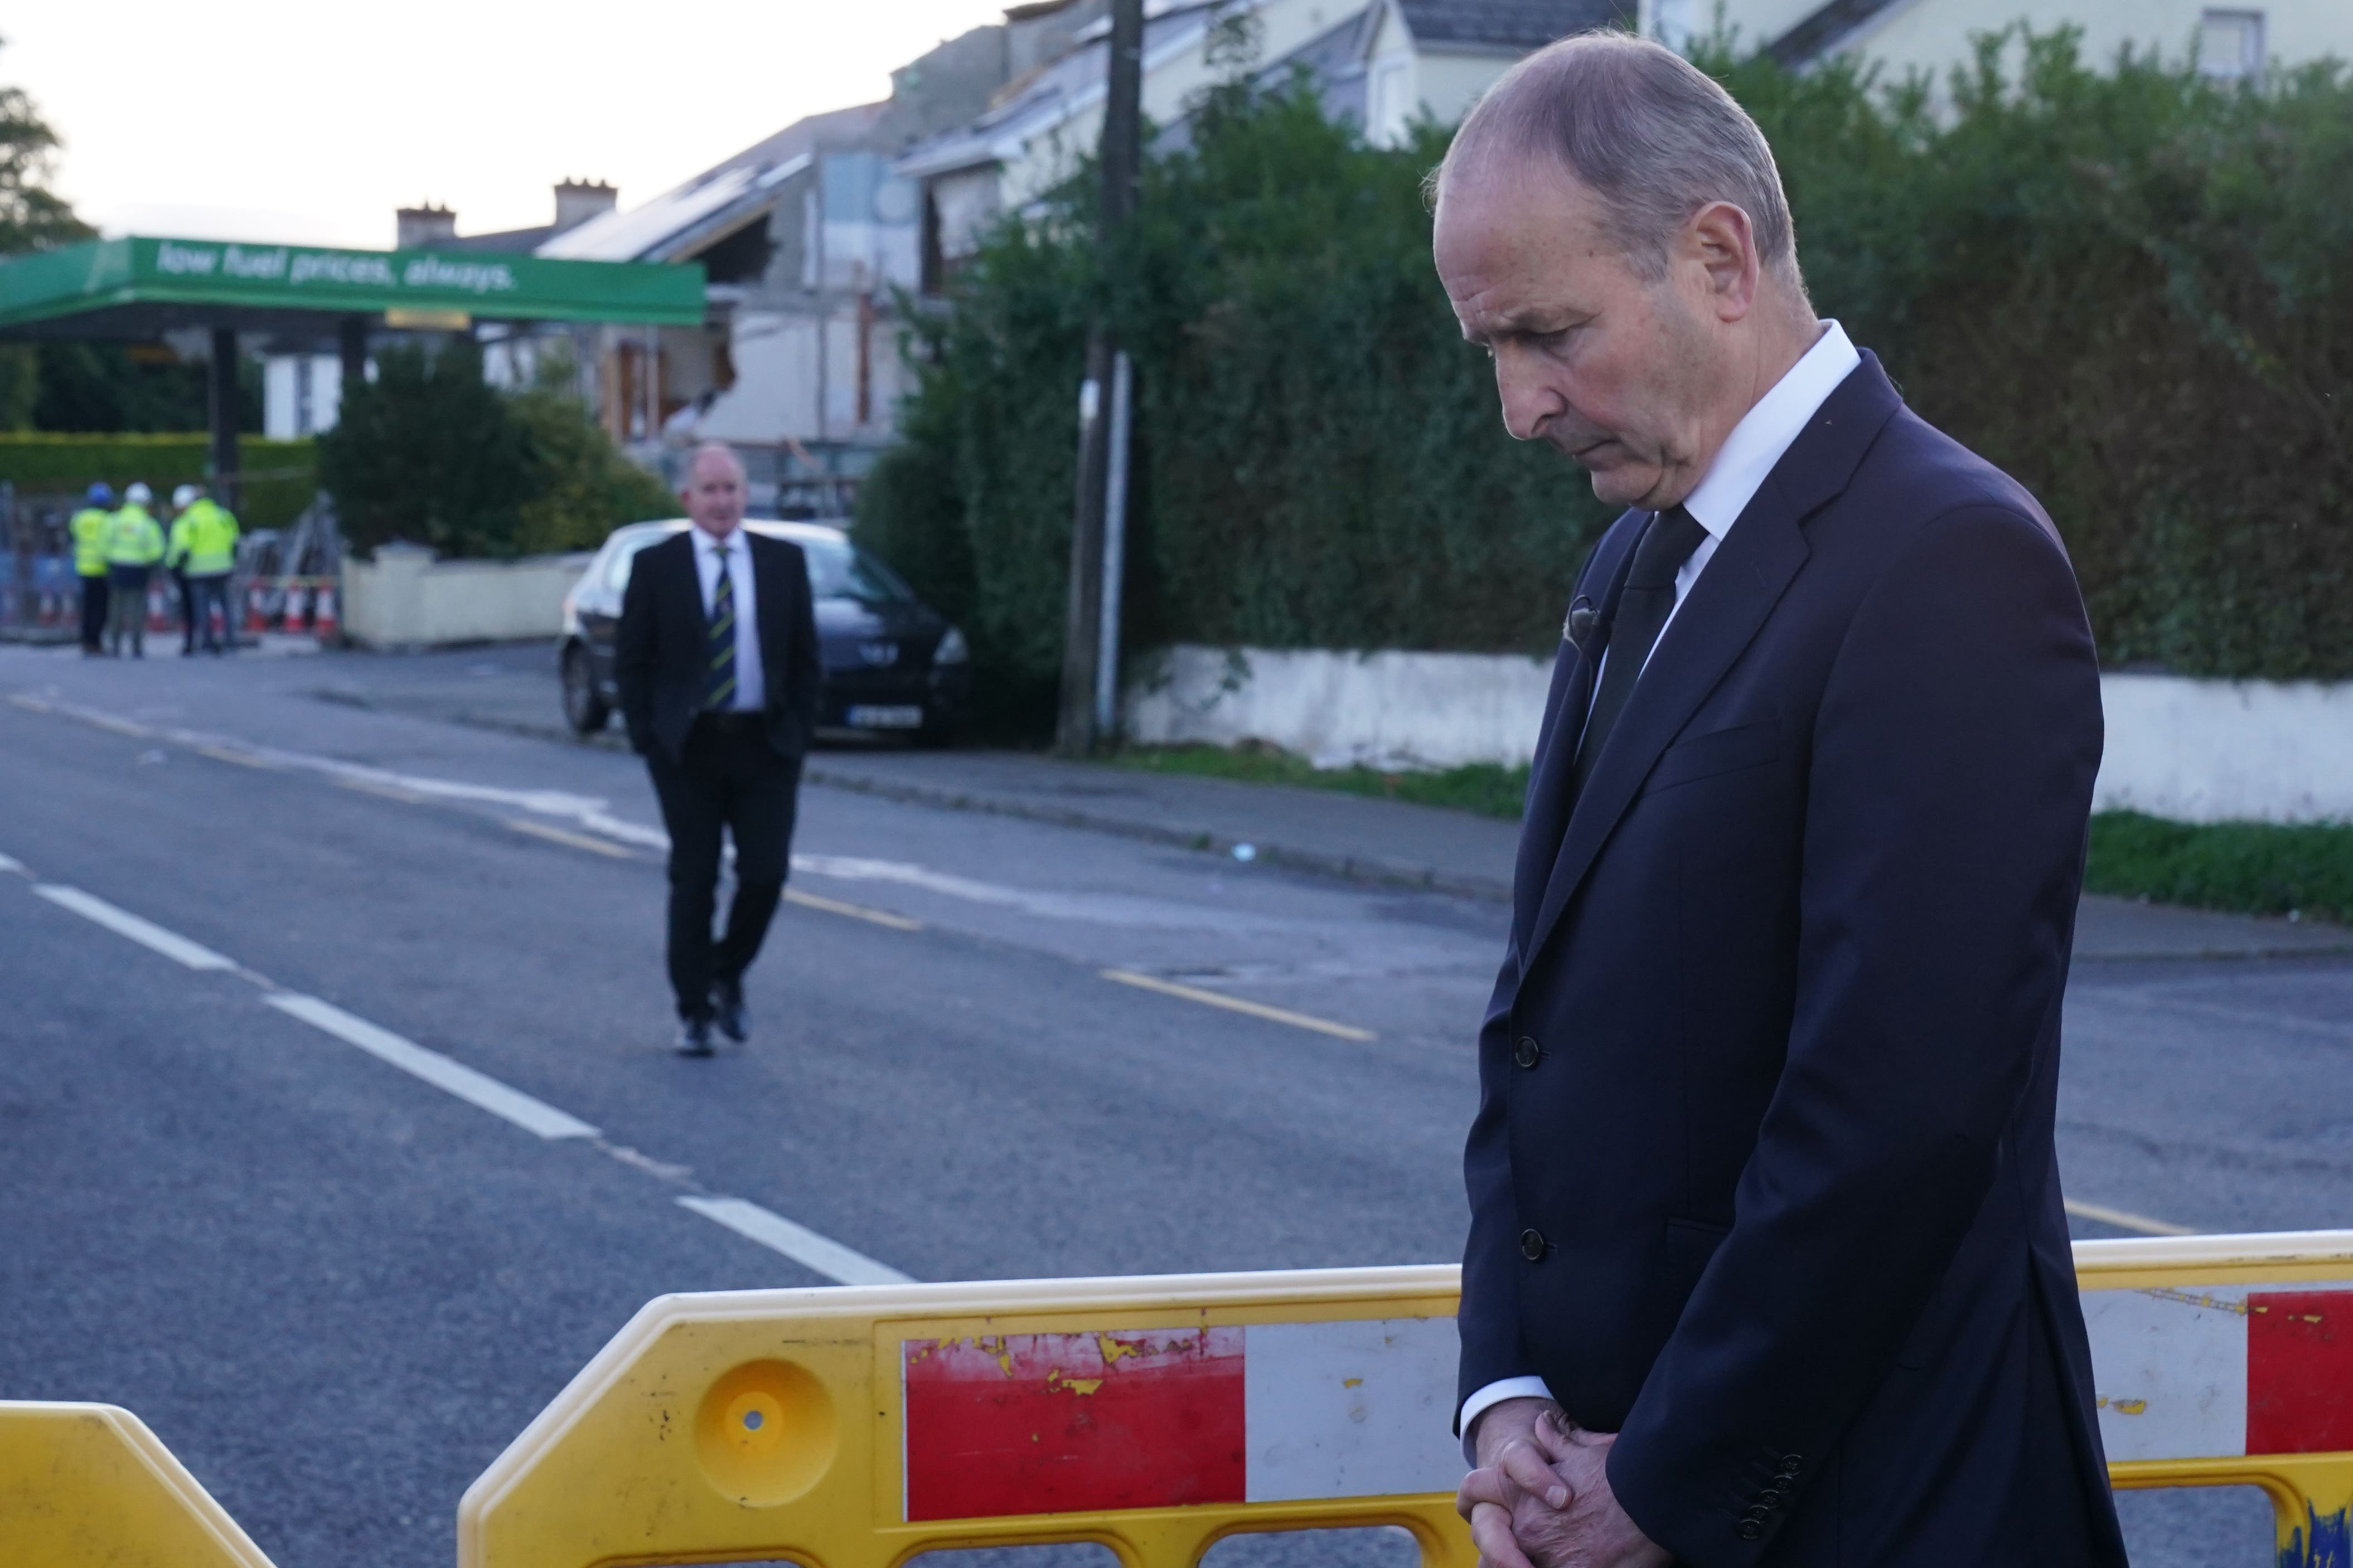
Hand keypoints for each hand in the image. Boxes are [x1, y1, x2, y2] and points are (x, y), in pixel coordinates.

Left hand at [1457, 1401, 1668, 1567]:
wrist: (1654, 1500)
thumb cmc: (1621, 1474)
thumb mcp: (1584, 1450)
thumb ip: (1555, 1440)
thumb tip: (1542, 1423)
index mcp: (1520, 1490)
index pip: (1474, 1490)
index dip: (1476, 1498)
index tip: (1484, 1509)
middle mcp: (1524, 1526)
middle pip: (1487, 1540)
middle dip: (1496, 1545)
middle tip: (1514, 1550)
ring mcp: (1543, 1556)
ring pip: (1504, 1564)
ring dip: (1515, 1560)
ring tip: (1536, 1557)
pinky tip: (1573, 1562)